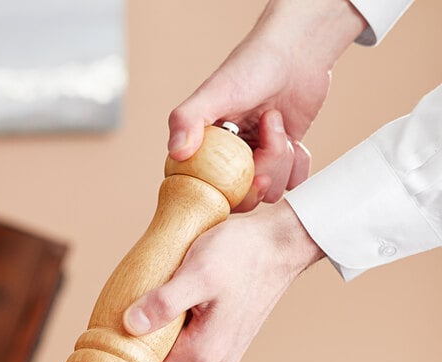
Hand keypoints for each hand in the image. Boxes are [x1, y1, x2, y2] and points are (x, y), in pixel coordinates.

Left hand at [122, 201, 324, 361]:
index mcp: (205, 356)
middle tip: (140, 296)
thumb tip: (131, 325)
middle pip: (160, 357)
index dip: (127, 346)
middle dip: (145, 331)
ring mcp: (222, 353)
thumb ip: (164, 303)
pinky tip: (180, 293)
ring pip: (174, 344)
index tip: (113, 323)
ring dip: (163, 322)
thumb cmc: (242, 254)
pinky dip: (178, 318)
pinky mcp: (225, 339)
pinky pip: (189, 336)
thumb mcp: (197, 273)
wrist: (280, 244)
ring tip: (165, 290)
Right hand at [168, 0, 366, 205]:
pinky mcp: (281, 160)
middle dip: (265, 170)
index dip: (234, 195)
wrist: (296, 51)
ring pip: (271, 191)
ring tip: (278, 123)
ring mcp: (255, 163)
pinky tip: (294, 136)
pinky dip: (298, 163)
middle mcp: (226, 163)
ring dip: (282, 159)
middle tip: (272, 139)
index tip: (255, 177)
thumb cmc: (252, 65)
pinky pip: (291, 182)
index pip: (211, 194)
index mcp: (203, 152)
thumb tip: (176, 153)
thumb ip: (188, 119)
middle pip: (244, 198)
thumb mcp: (215, 92)